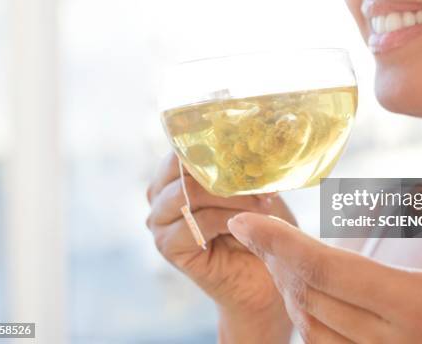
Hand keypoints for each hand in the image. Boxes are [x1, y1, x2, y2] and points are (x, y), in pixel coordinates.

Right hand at [146, 154, 295, 342]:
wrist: (261, 281)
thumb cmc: (259, 227)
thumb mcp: (254, 188)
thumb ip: (246, 165)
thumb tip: (261, 141)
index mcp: (174, 173)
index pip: (182, 145)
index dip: (213, 143)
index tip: (248, 146)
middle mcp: (160, 194)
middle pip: (180, 166)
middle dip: (224, 170)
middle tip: (259, 177)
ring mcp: (159, 221)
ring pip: (189, 193)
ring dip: (231, 195)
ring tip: (262, 202)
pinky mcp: (167, 246)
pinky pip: (196, 221)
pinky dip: (226, 218)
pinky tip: (248, 224)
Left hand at [228, 213, 421, 342]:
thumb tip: (413, 195)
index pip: (328, 271)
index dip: (280, 244)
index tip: (246, 222)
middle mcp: (395, 342)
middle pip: (310, 296)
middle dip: (273, 258)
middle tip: (254, 228)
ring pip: (311, 327)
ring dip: (284, 286)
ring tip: (273, 253)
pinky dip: (304, 317)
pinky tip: (303, 292)